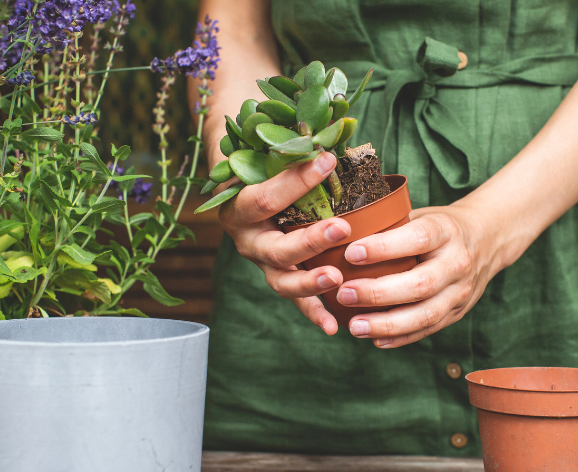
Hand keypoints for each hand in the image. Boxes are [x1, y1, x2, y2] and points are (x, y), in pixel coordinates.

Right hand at [217, 152, 348, 334]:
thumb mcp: (265, 151)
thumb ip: (289, 148)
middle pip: (276, 247)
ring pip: (282, 280)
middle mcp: (246, 238)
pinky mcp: (277, 275)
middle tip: (340, 230)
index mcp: (237, 205)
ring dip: (310, 283)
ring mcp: (261, 261)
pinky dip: (313, 313)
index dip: (295, 181)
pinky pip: (295, 300)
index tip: (328, 161)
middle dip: (310, 241)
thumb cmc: (259, 161)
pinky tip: (333, 327)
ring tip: (336, 280)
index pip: (264, 198)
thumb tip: (332, 133)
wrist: (240, 180)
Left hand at [336, 205, 497, 347]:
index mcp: (445, 231)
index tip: (351, 253)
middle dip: (378, 293)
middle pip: (420, 283)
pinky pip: (429, 329)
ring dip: (387, 324)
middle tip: (343, 294)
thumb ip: (390, 225)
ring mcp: (461, 291)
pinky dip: (401, 338)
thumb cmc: (440, 226)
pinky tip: (375, 340)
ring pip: (426, 314)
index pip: (417, 238)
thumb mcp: (421, 214)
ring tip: (354, 327)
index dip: (384, 248)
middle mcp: (457, 262)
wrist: (487, 239)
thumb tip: (339, 233)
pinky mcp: (458, 312)